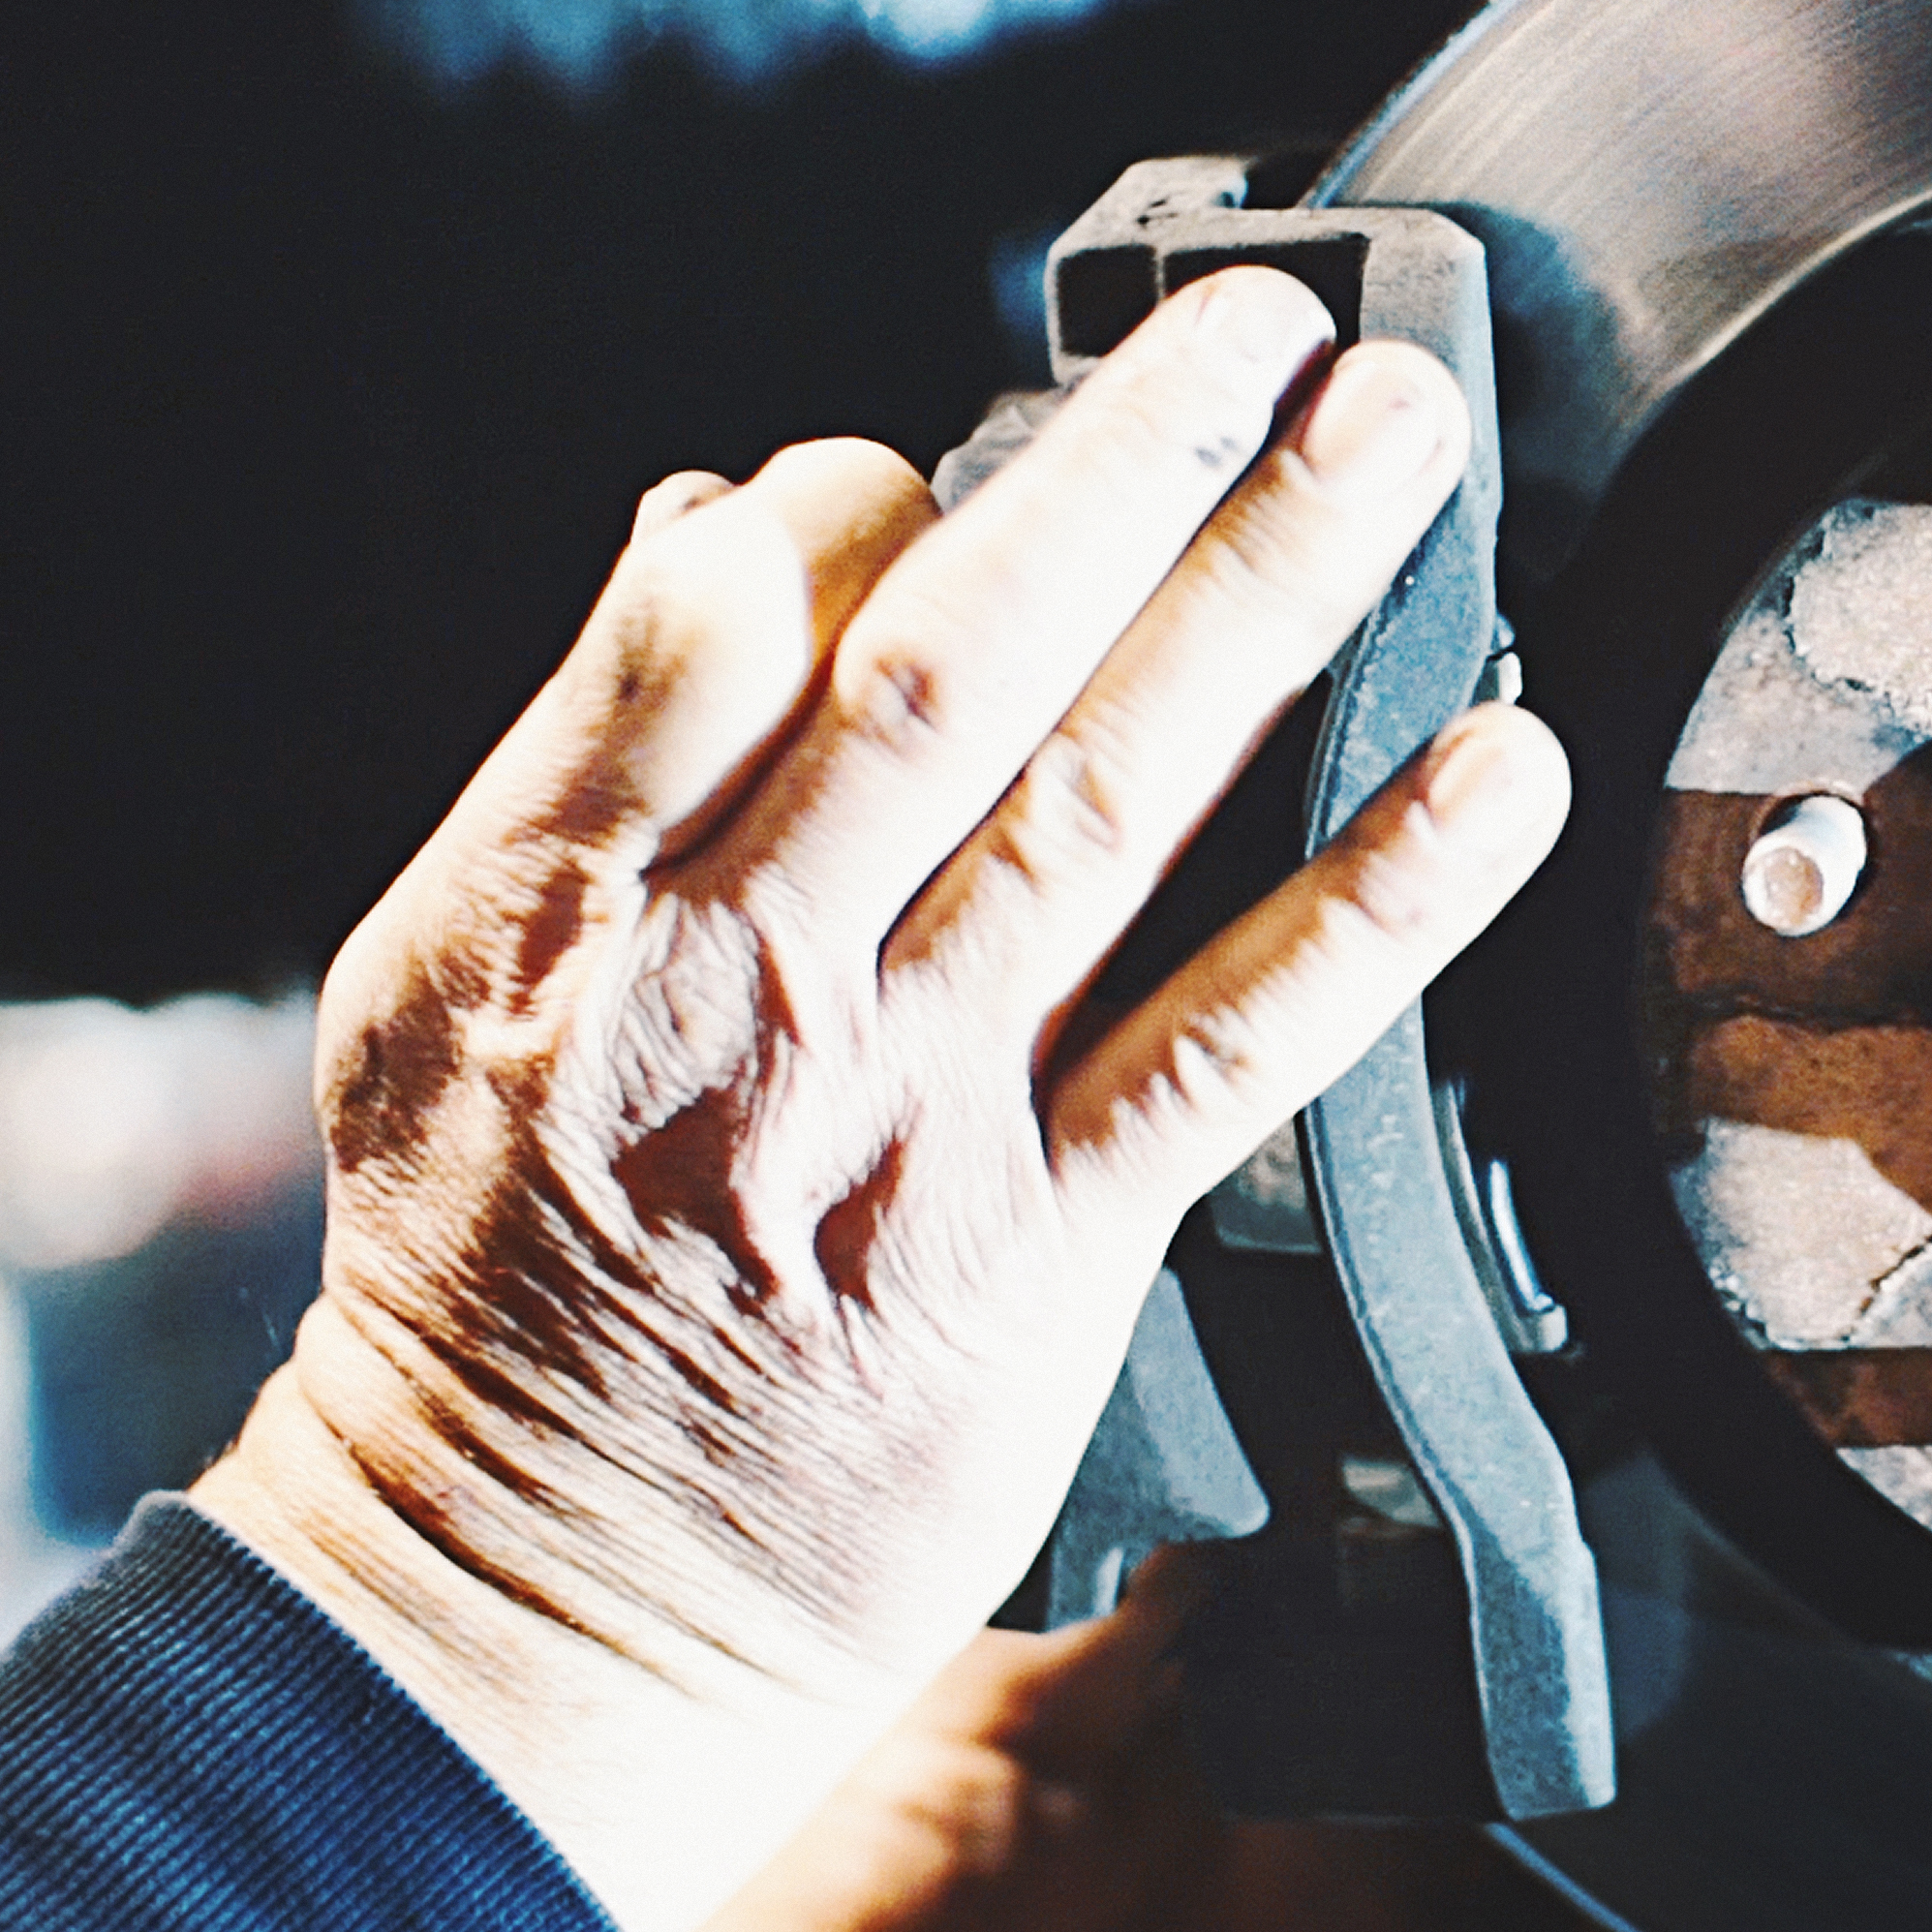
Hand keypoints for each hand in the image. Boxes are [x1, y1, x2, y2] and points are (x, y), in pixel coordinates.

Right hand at [192, 268, 1570, 1931]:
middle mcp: (741, 982)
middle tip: (1277, 331)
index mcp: (566, 903)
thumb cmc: (492, 1287)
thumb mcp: (438, 1000)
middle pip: (958, 656)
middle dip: (1130, 463)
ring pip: (1110, 800)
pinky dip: (1379, 898)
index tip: (944, 452)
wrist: (528, 1600)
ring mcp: (903, 1117)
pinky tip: (1493, 772)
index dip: (860, 494)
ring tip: (1402, 449)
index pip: (724, 610)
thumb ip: (581, 767)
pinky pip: (1237, 1045)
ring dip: (1275, 598)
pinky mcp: (1038, 1256)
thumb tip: (726, 525)